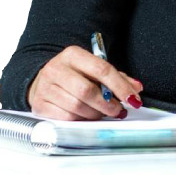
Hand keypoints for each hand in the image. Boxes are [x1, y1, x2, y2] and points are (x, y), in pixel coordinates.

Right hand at [27, 46, 143, 120]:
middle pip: (87, 91)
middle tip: (119, 110)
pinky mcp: (39, 105)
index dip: (120, 86)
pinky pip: (66, 118)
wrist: (42, 80)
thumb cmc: (74, 75)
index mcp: (72, 54)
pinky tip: (87, 116)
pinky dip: (81, 120)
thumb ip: (116, 77)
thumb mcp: (93, 69)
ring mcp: (45, 87)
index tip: (133, 99)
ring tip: (103, 113)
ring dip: (96, 114)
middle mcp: (56, 69)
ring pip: (77, 107)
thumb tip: (136, 88)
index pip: (101, 69)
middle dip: (107, 104)